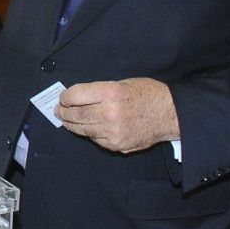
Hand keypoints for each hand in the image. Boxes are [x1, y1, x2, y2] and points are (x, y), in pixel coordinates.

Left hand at [55, 77, 179, 153]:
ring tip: (67, 121)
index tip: (63, 98)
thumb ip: (99, 91)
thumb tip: (77, 98)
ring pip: (83, 130)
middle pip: (76, 115)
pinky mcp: (116, 145)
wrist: (170, 114)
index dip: (65, 97)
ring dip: (72, 125)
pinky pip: (95, 139)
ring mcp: (112, 132)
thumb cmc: (148, 94)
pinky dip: (89, 133)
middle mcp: (109, 112)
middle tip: (59, 111)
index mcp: (110, 92)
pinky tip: (88, 128)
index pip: (75, 95)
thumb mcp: (122, 83)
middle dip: (64, 113)